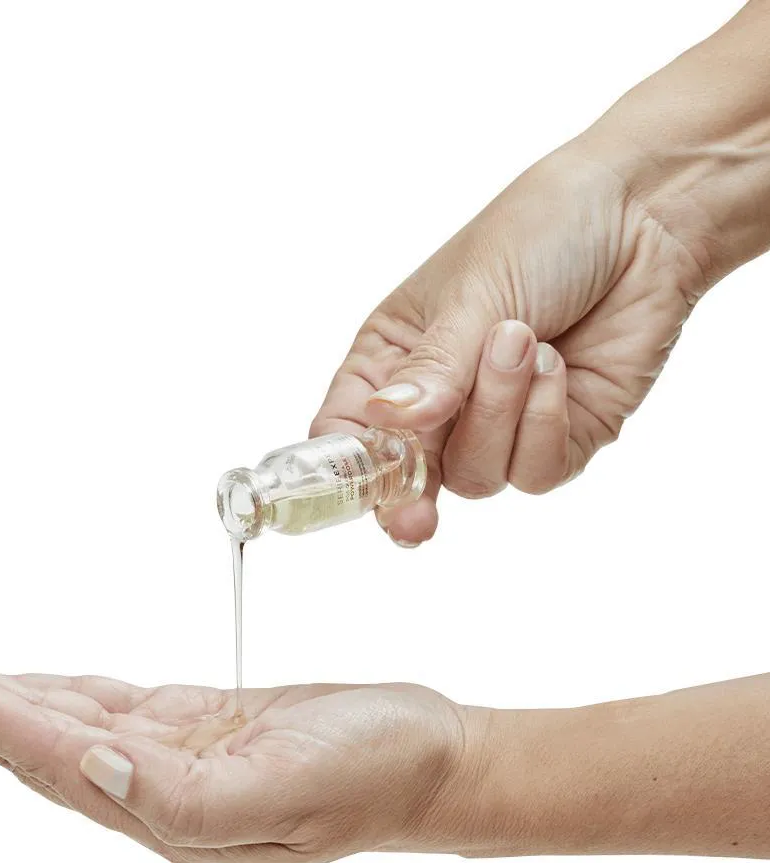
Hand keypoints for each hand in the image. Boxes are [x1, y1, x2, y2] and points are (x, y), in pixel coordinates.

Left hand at [0, 647, 466, 862]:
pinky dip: (53, 687)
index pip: (37, 746)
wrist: (429, 761)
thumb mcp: (290, 794)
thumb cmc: (375, 775)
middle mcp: (151, 785)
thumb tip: (90, 769)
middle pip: (25, 735)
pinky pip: (106, 702)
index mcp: (162, 807)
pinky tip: (22, 683)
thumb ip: (182, 800)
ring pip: (57, 717)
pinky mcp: (199, 725)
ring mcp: (172, 755)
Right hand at [311, 143, 706, 546]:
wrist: (646, 217)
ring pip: (475, 477)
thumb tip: (390, 420)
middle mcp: (439, 400)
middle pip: (409, 476)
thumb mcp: (472, 291)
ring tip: (525, 339)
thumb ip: (433, 367)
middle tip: (417, 516)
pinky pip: (534, 472)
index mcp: (393, 357)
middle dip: (414, 492)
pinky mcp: (558, 438)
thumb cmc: (543, 231)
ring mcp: (499, 424)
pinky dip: (543, 424)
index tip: (357, 490)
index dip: (345, 467)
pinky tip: (556, 366)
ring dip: (498, 411)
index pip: (347, 429)